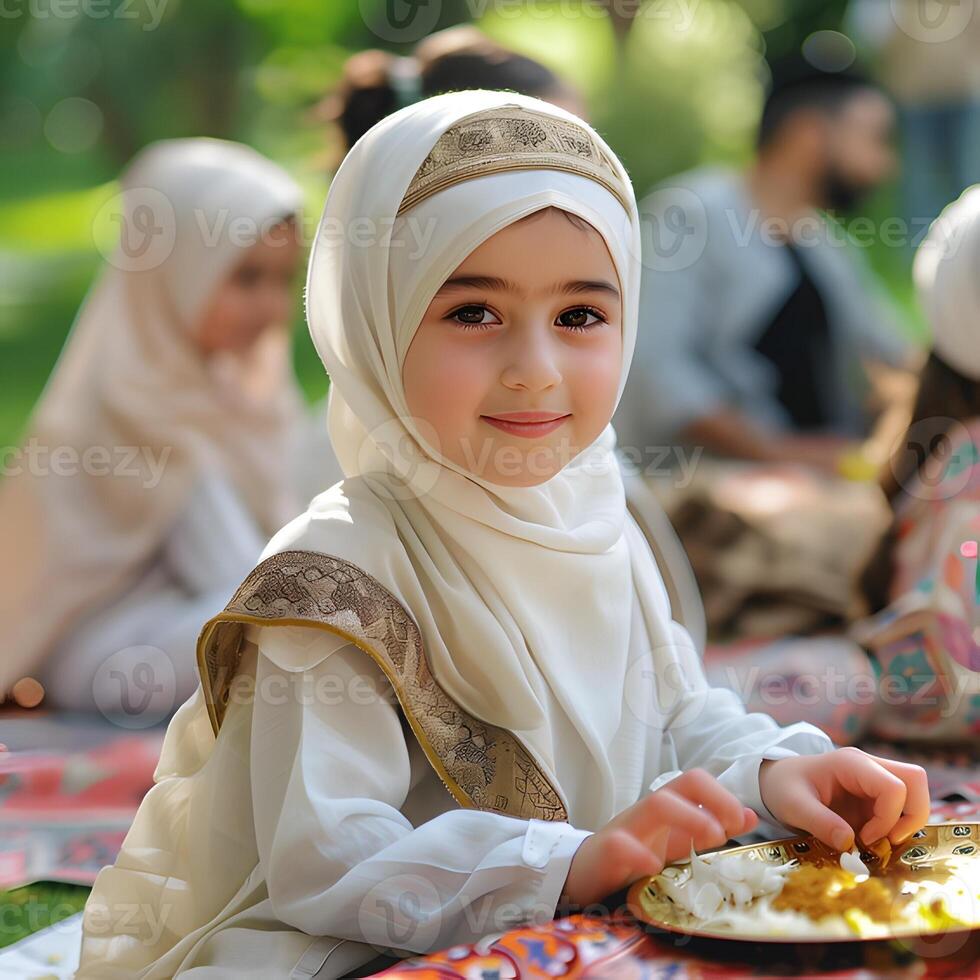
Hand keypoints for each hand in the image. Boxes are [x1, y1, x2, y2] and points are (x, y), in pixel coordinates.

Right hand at [560, 769, 757, 907]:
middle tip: (727, 832)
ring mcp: (625, 830)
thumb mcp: (673, 843)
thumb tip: (750, 815)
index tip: (743, 822)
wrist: (581, 873)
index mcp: (665, 809)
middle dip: (712, 801)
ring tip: (709, 839)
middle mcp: (647, 813)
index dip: (723, 796)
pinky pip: (621, 845)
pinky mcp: (604, 854)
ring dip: (689, 818)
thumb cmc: (631, 857)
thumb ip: (707, 829)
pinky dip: (640, 854)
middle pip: (679, 785)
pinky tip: (654, 868)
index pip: (695, 781)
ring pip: (656, 805)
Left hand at [759, 748, 930, 851]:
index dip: (888, 817)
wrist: (776, 782)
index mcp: (850, 763)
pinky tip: (872, 841)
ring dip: (905, 824)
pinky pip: (902, 809)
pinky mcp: (875, 797)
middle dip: (912, 817)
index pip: (893, 786)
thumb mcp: (792, 806)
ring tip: (877, 842)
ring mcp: (874, 781)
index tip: (865, 839)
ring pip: (915, 795)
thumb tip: (848, 843)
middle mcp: (869, 767)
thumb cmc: (783, 787)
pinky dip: (897, 828)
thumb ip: (819, 822)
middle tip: (887, 841)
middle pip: (916, 781)